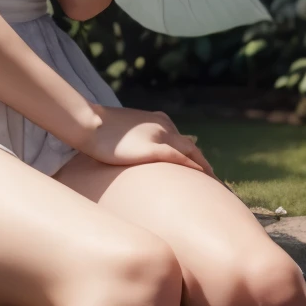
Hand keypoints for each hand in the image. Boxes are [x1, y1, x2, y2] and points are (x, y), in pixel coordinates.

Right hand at [77, 106, 217, 175]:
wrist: (89, 123)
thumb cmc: (100, 130)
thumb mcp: (124, 133)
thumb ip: (135, 141)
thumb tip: (135, 153)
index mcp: (157, 121)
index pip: (182, 140)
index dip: (193, 156)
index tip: (202, 171)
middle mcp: (163, 126)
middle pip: (191, 146)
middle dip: (204, 164)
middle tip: (215, 182)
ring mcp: (160, 136)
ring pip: (192, 152)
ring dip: (205, 167)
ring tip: (216, 185)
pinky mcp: (154, 148)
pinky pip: (182, 158)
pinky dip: (194, 166)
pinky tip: (203, 177)